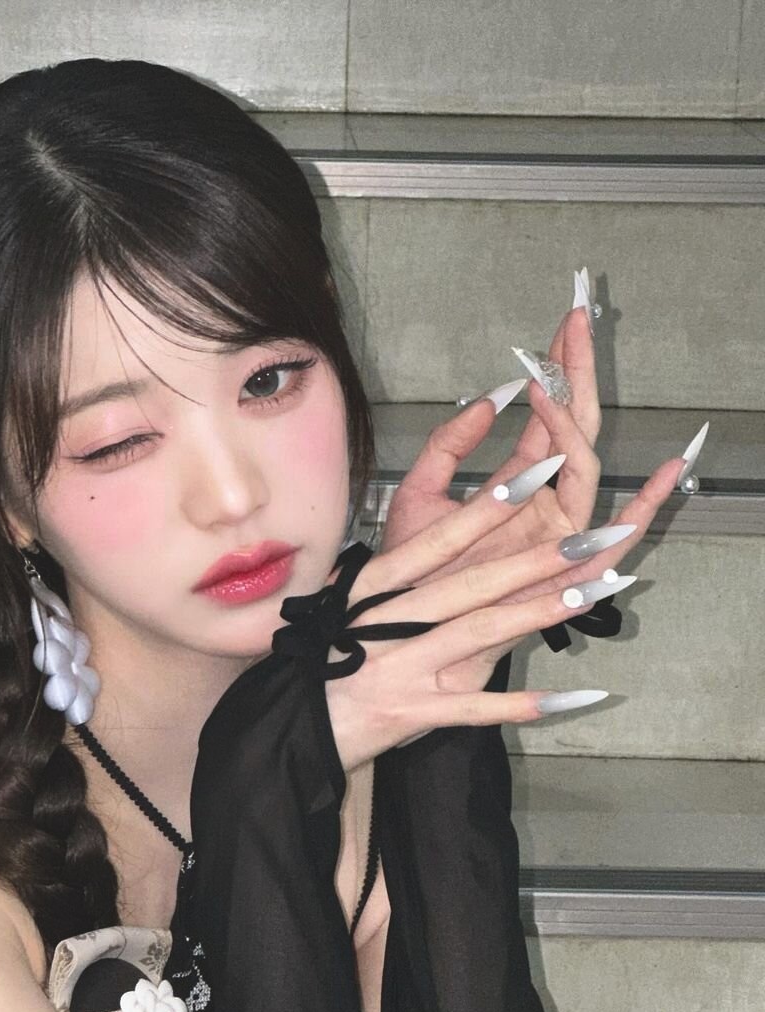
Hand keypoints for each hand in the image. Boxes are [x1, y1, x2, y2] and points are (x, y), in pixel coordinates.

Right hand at [323, 451, 658, 774]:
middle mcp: (388, 621)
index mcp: (375, 585)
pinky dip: (523, 705)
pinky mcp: (413, 712)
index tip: (535, 474)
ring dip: (539, 612)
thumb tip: (446, 524)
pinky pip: (475, 709)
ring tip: (595, 593)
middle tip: (593, 535)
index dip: (488, 507)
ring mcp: (401, 669)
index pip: (438, 539)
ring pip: (479, 632)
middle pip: (471, 583)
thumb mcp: (351, 595)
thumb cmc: (328, 651)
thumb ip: (398, 562)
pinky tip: (572, 698)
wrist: (296, 721)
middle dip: (535, 558)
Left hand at [355, 303, 686, 692]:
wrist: (399, 636)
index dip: (554, 370)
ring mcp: (558, 535)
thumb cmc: (409, 576)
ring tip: (562, 378)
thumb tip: (490, 396)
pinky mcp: (565, 571)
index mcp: (514, 487)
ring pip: (586, 467)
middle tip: (579, 319)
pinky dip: (646, 506)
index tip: (560, 322)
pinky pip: (617, 538)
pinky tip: (668, 469)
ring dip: (579, 420)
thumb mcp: (419, 496)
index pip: (545, 418)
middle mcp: (542, 506)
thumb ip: (448, 446)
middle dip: (578, 374)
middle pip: (572, 429)